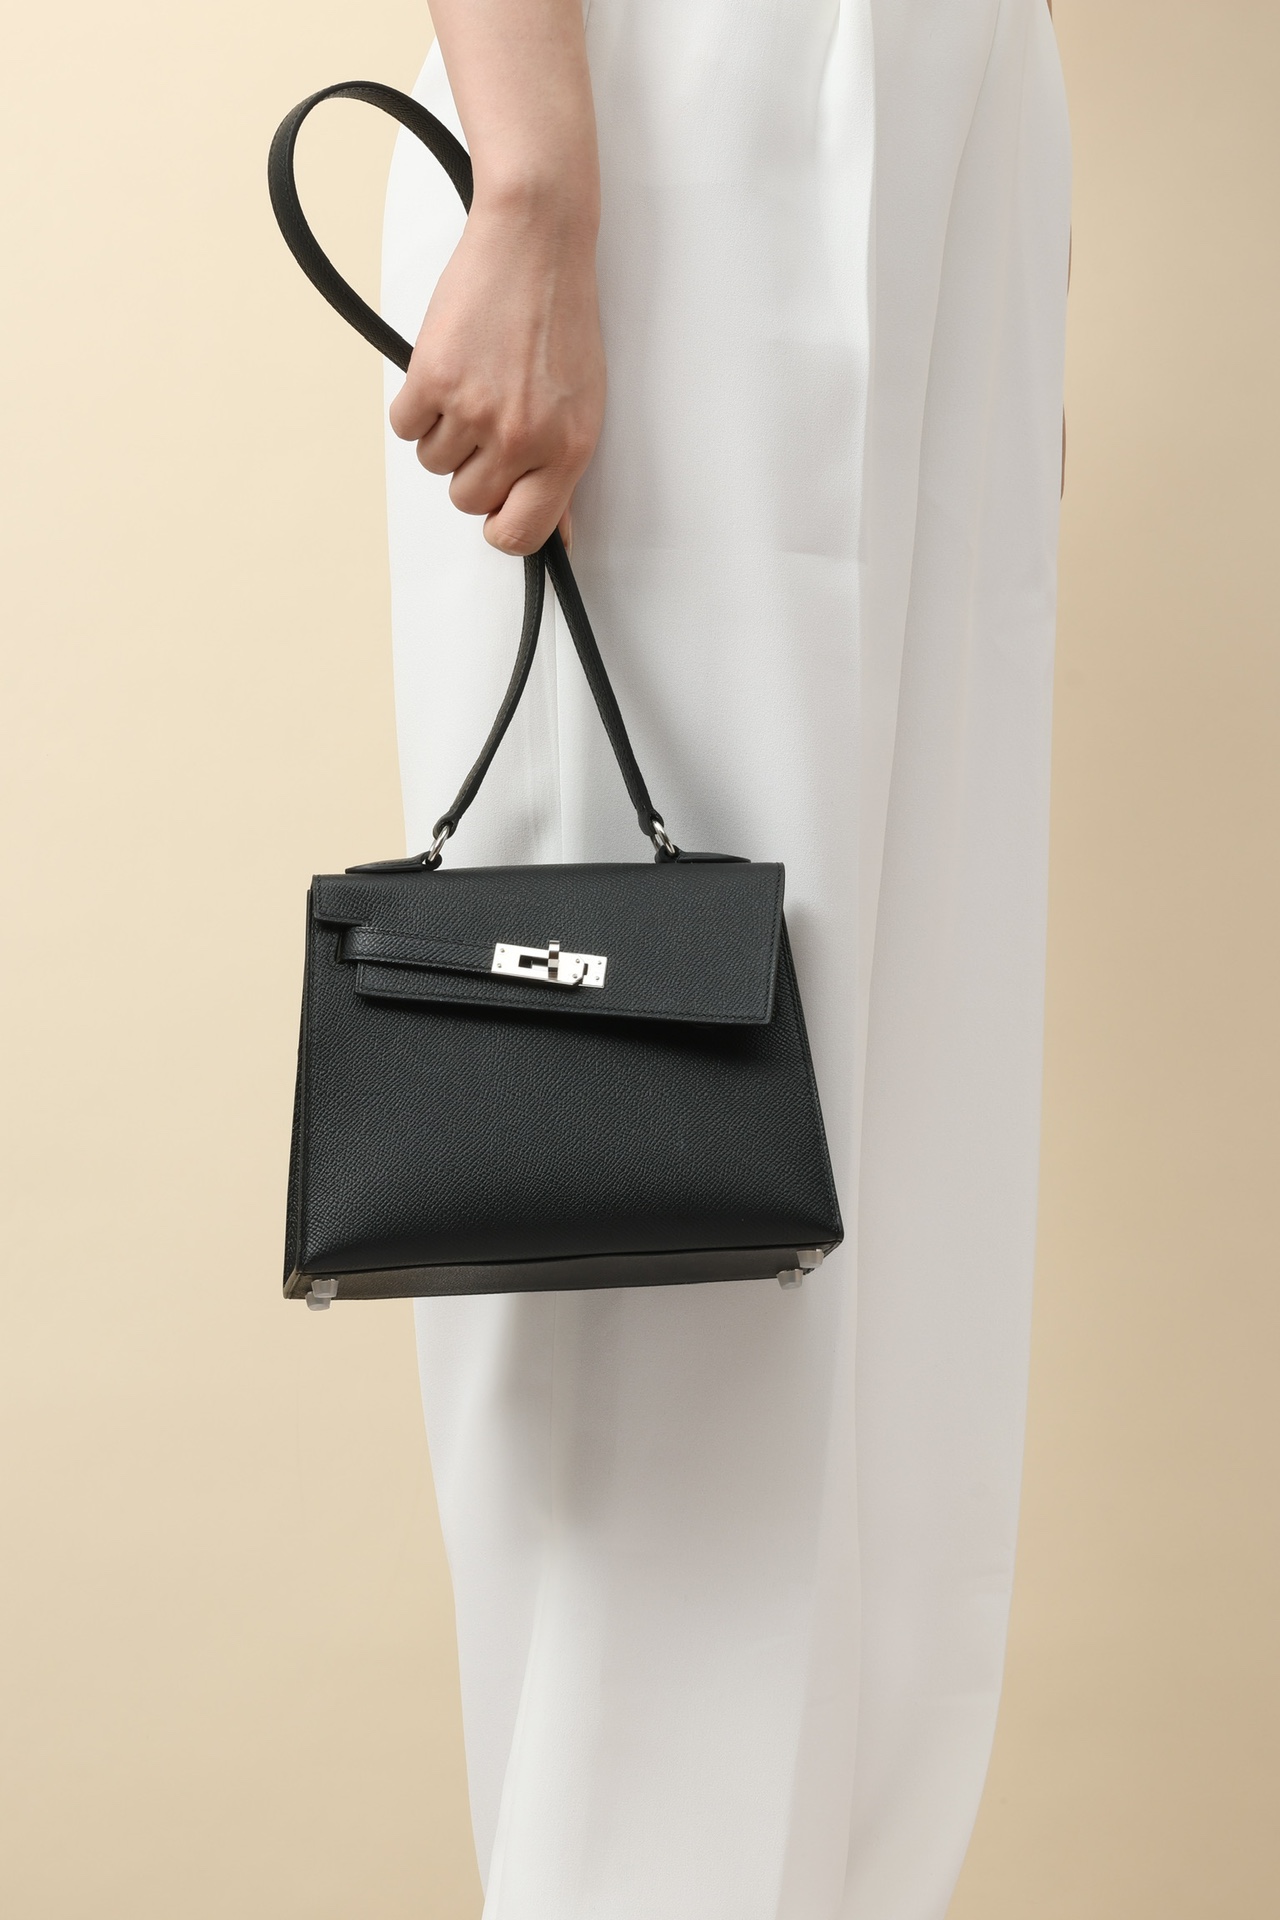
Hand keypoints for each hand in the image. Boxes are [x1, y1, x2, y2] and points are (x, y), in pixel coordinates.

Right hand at [389, 188, 605, 555]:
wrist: (535, 242)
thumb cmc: (560, 316)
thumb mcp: (582, 406)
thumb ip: (563, 474)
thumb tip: (557, 535)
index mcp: (566, 450)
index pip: (521, 534)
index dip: (501, 527)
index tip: (496, 510)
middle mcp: (522, 438)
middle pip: (468, 500)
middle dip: (471, 468)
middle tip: (488, 419)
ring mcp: (475, 410)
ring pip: (433, 464)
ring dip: (443, 432)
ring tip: (472, 385)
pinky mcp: (433, 379)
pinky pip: (405, 427)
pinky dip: (416, 405)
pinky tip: (446, 372)